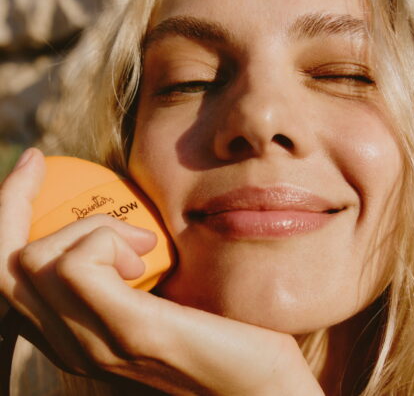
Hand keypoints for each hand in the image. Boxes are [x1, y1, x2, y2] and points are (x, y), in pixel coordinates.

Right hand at [0, 148, 323, 394]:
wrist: (262, 385)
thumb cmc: (219, 333)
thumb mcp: (159, 295)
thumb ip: (128, 273)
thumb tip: (128, 228)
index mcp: (73, 334)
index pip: (8, 274)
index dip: (8, 211)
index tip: (33, 165)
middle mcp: (70, 344)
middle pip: (7, 266)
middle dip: (17, 200)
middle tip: (45, 166)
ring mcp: (95, 342)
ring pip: (35, 262)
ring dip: (88, 228)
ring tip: (139, 240)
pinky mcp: (131, 330)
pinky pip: (78, 266)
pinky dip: (106, 239)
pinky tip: (147, 251)